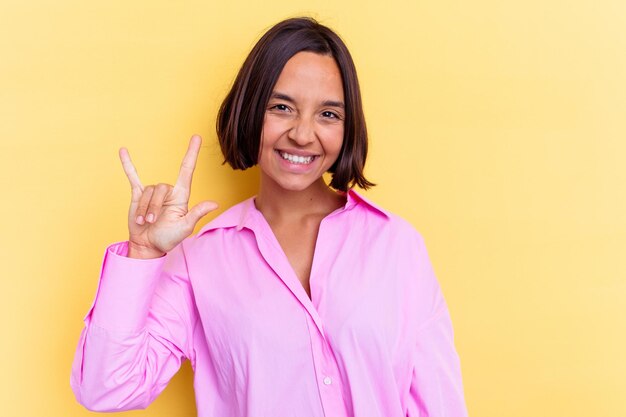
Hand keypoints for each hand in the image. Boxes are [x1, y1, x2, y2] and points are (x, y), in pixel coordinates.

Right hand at [119, 135, 217, 257]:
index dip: (192, 153)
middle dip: (153, 206)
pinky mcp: (138, 195)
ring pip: (146, 191)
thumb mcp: (185, 227)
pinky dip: (128, 164)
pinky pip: (132, 176)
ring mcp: (152, 192)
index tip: (197, 137)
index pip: (187, 170)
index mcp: (181, 196)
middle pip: (160, 187)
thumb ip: (197, 213)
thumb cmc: (169, 238)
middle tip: (151, 222)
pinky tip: (123, 151)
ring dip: (144, 208)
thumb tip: (214, 203)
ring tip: (145, 222)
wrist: (148, 245)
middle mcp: (168, 191)